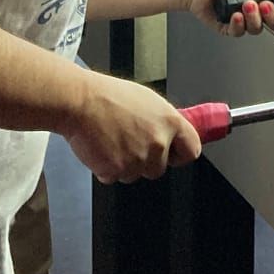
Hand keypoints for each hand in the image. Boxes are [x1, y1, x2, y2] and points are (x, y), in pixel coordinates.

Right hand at [65, 73, 202, 182]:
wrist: (81, 102)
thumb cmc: (110, 96)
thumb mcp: (149, 101)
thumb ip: (164, 121)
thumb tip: (173, 135)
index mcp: (170, 122)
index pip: (192, 150)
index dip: (181, 154)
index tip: (174, 154)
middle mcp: (158, 143)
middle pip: (160, 168)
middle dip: (147, 160)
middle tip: (131, 141)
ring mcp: (138, 159)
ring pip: (136, 174)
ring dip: (126, 165)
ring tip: (114, 140)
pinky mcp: (117, 171)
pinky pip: (115, 177)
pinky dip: (108, 168)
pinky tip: (103, 148)